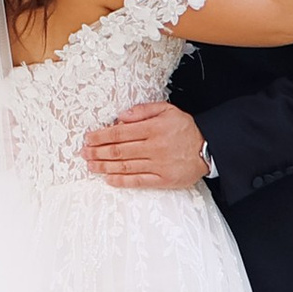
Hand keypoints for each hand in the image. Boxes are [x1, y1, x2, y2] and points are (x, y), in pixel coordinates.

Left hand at [80, 100, 209, 191]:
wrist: (209, 148)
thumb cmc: (185, 128)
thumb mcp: (167, 110)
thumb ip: (143, 110)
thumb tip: (120, 116)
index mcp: (154, 128)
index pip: (120, 132)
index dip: (102, 136)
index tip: (88, 138)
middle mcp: (154, 147)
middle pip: (119, 150)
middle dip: (98, 151)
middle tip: (83, 152)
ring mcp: (158, 165)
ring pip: (125, 166)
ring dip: (104, 166)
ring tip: (90, 165)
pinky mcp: (163, 180)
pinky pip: (138, 181)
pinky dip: (121, 181)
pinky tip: (108, 178)